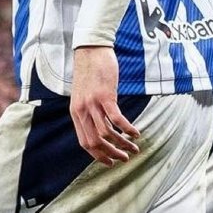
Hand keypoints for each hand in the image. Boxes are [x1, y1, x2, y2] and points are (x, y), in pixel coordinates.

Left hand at [70, 46, 139, 164]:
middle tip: (125, 158)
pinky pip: (117, 119)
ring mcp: (92, 104)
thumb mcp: (84, 95)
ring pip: (107, 134)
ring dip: (123, 144)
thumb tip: (99, 125)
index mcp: (76, 113)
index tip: (111, 162)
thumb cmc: (90, 72)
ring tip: (134, 148)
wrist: (90, 50)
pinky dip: (128, 129)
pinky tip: (136, 133)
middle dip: (112, 154)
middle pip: (95, 142)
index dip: (98, 155)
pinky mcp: (105, 96)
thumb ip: (88, 110)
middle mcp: (82, 111)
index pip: (85, 142)